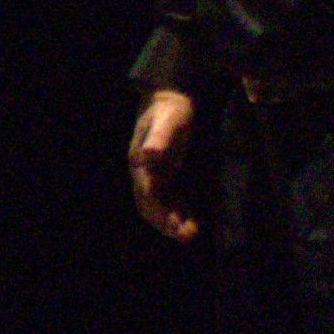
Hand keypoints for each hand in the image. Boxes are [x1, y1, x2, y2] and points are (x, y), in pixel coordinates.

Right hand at [129, 87, 201, 241]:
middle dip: (166, 223)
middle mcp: (145, 173)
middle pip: (150, 205)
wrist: (171, 98)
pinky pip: (171, 198)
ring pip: (161, 205)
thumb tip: (148, 155)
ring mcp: (156, 174)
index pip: (146, 195)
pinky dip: (180, 211)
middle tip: (187, 236)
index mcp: (140, 163)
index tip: (176, 226)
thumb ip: (158, 139)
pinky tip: (192, 220)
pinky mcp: (168, 173)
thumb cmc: (170, 109)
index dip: (160, 213)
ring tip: (192, 233)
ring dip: (173, 221)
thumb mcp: (167, 121)